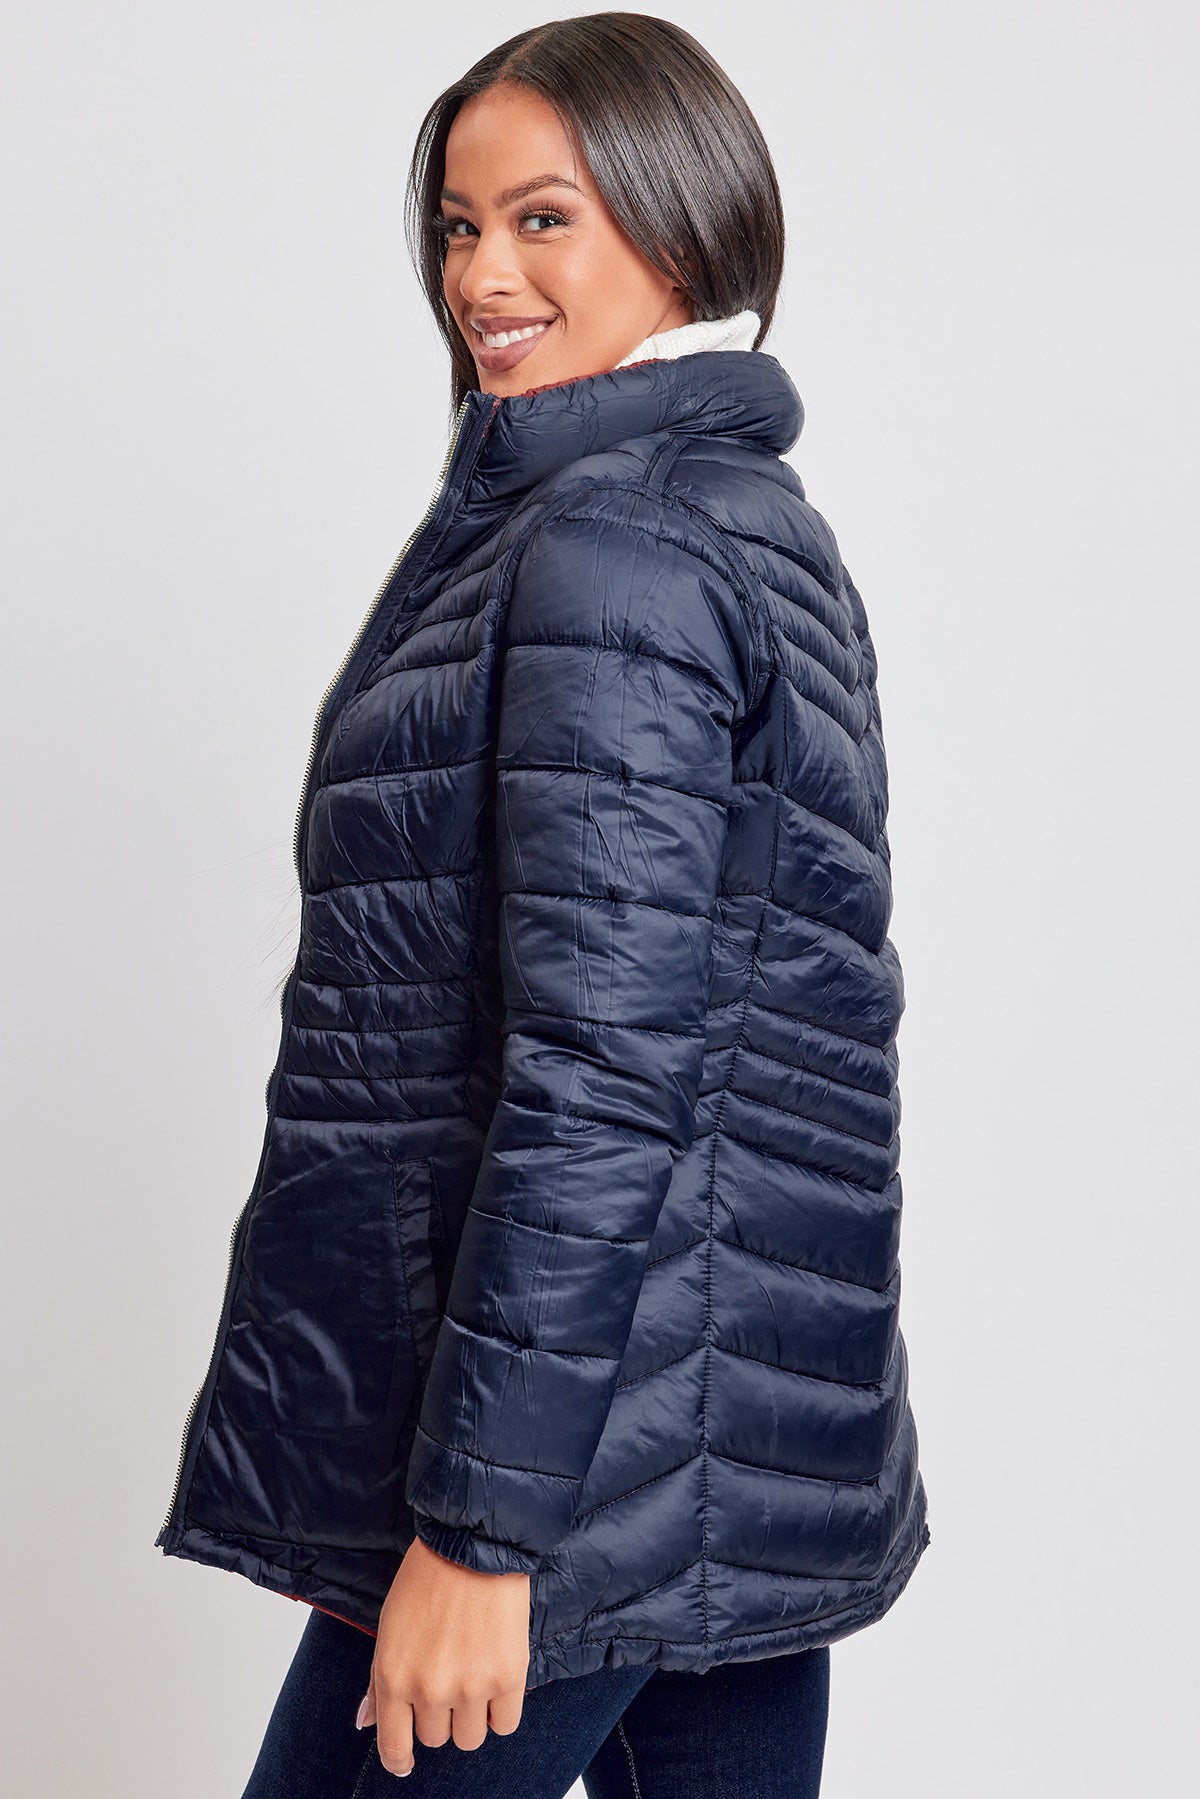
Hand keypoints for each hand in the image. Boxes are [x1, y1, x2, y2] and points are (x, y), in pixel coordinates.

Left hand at [356, 1535, 530, 1776]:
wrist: (473, 1545)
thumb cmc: (427, 1579)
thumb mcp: (389, 1627)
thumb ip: (378, 1681)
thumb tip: (365, 1723)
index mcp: (393, 1676)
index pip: (393, 1747)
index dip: (399, 1760)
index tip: (405, 1762)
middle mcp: (428, 1689)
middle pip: (435, 1739)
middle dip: (440, 1715)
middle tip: (448, 1677)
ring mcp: (469, 1687)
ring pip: (469, 1738)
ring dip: (471, 1716)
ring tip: (474, 1676)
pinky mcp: (507, 1679)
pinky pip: (505, 1725)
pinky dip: (501, 1711)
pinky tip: (496, 1680)